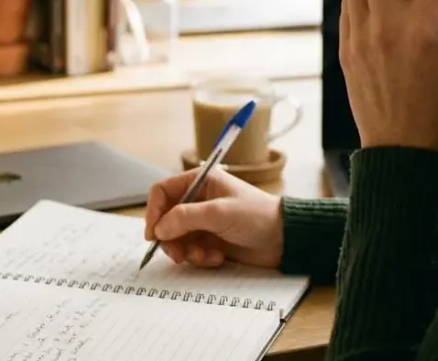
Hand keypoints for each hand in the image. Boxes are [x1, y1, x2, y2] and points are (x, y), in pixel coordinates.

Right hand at [143, 167, 283, 268]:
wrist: (284, 239)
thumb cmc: (257, 216)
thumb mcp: (220, 212)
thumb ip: (186, 217)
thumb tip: (159, 228)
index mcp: (200, 181)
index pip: (162, 192)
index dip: (154, 211)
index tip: (153, 234)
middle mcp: (199, 200)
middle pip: (166, 219)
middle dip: (170, 238)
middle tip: (178, 255)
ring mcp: (204, 221)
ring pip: (177, 238)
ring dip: (186, 251)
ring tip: (204, 256)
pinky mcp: (210, 240)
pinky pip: (191, 251)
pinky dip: (200, 257)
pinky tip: (217, 257)